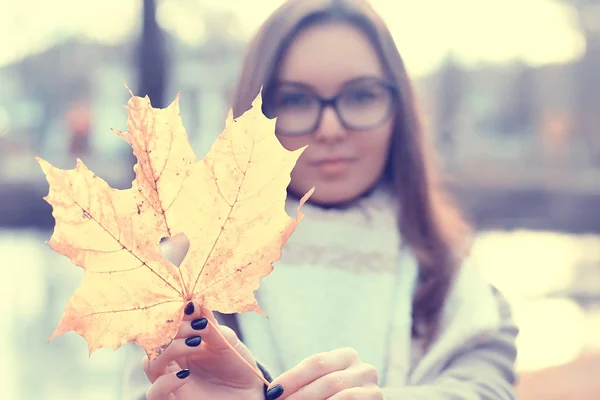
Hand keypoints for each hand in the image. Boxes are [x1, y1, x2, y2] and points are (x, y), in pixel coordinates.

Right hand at [142, 301, 267, 399]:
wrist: (251, 393)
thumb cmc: (238, 365)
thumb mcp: (227, 341)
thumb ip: (209, 325)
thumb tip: (194, 303)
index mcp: (182, 342)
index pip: (167, 324)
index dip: (177, 313)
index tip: (193, 307)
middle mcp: (173, 361)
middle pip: (155, 340)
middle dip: (175, 328)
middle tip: (200, 325)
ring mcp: (171, 380)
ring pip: (150, 363)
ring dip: (170, 349)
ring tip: (196, 343)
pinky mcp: (174, 399)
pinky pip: (154, 392)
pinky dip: (165, 382)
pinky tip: (185, 374)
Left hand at [271, 348, 382, 399]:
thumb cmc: (325, 397)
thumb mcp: (317, 381)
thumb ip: (300, 378)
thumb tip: (265, 380)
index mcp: (347, 356)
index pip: (316, 363)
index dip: (292, 378)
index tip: (271, 393)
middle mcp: (365, 369)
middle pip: (327, 382)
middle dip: (300, 397)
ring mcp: (374, 390)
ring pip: (340, 398)